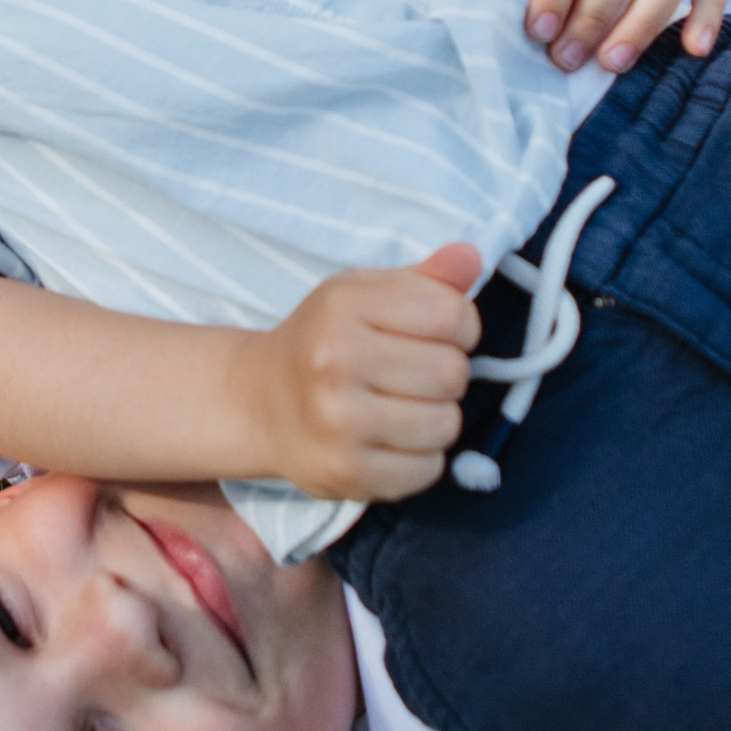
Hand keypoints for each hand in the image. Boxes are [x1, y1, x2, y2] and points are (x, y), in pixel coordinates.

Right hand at [240, 244, 482, 500]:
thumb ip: (425, 278)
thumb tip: (471, 258)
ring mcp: (338, 423)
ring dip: (437, 418)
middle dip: (447, 374)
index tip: (436, 334)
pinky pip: (428, 470)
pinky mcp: (346, 473)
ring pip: (446, 425)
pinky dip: (421, 458)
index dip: (460, 326)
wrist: (258, 403)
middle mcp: (335, 362)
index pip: (452, 315)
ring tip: (403, 408)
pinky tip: (392, 441)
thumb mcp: (364, 294)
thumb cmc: (325, 341)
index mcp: (343, 306)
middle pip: (452, 372)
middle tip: (414, 375)